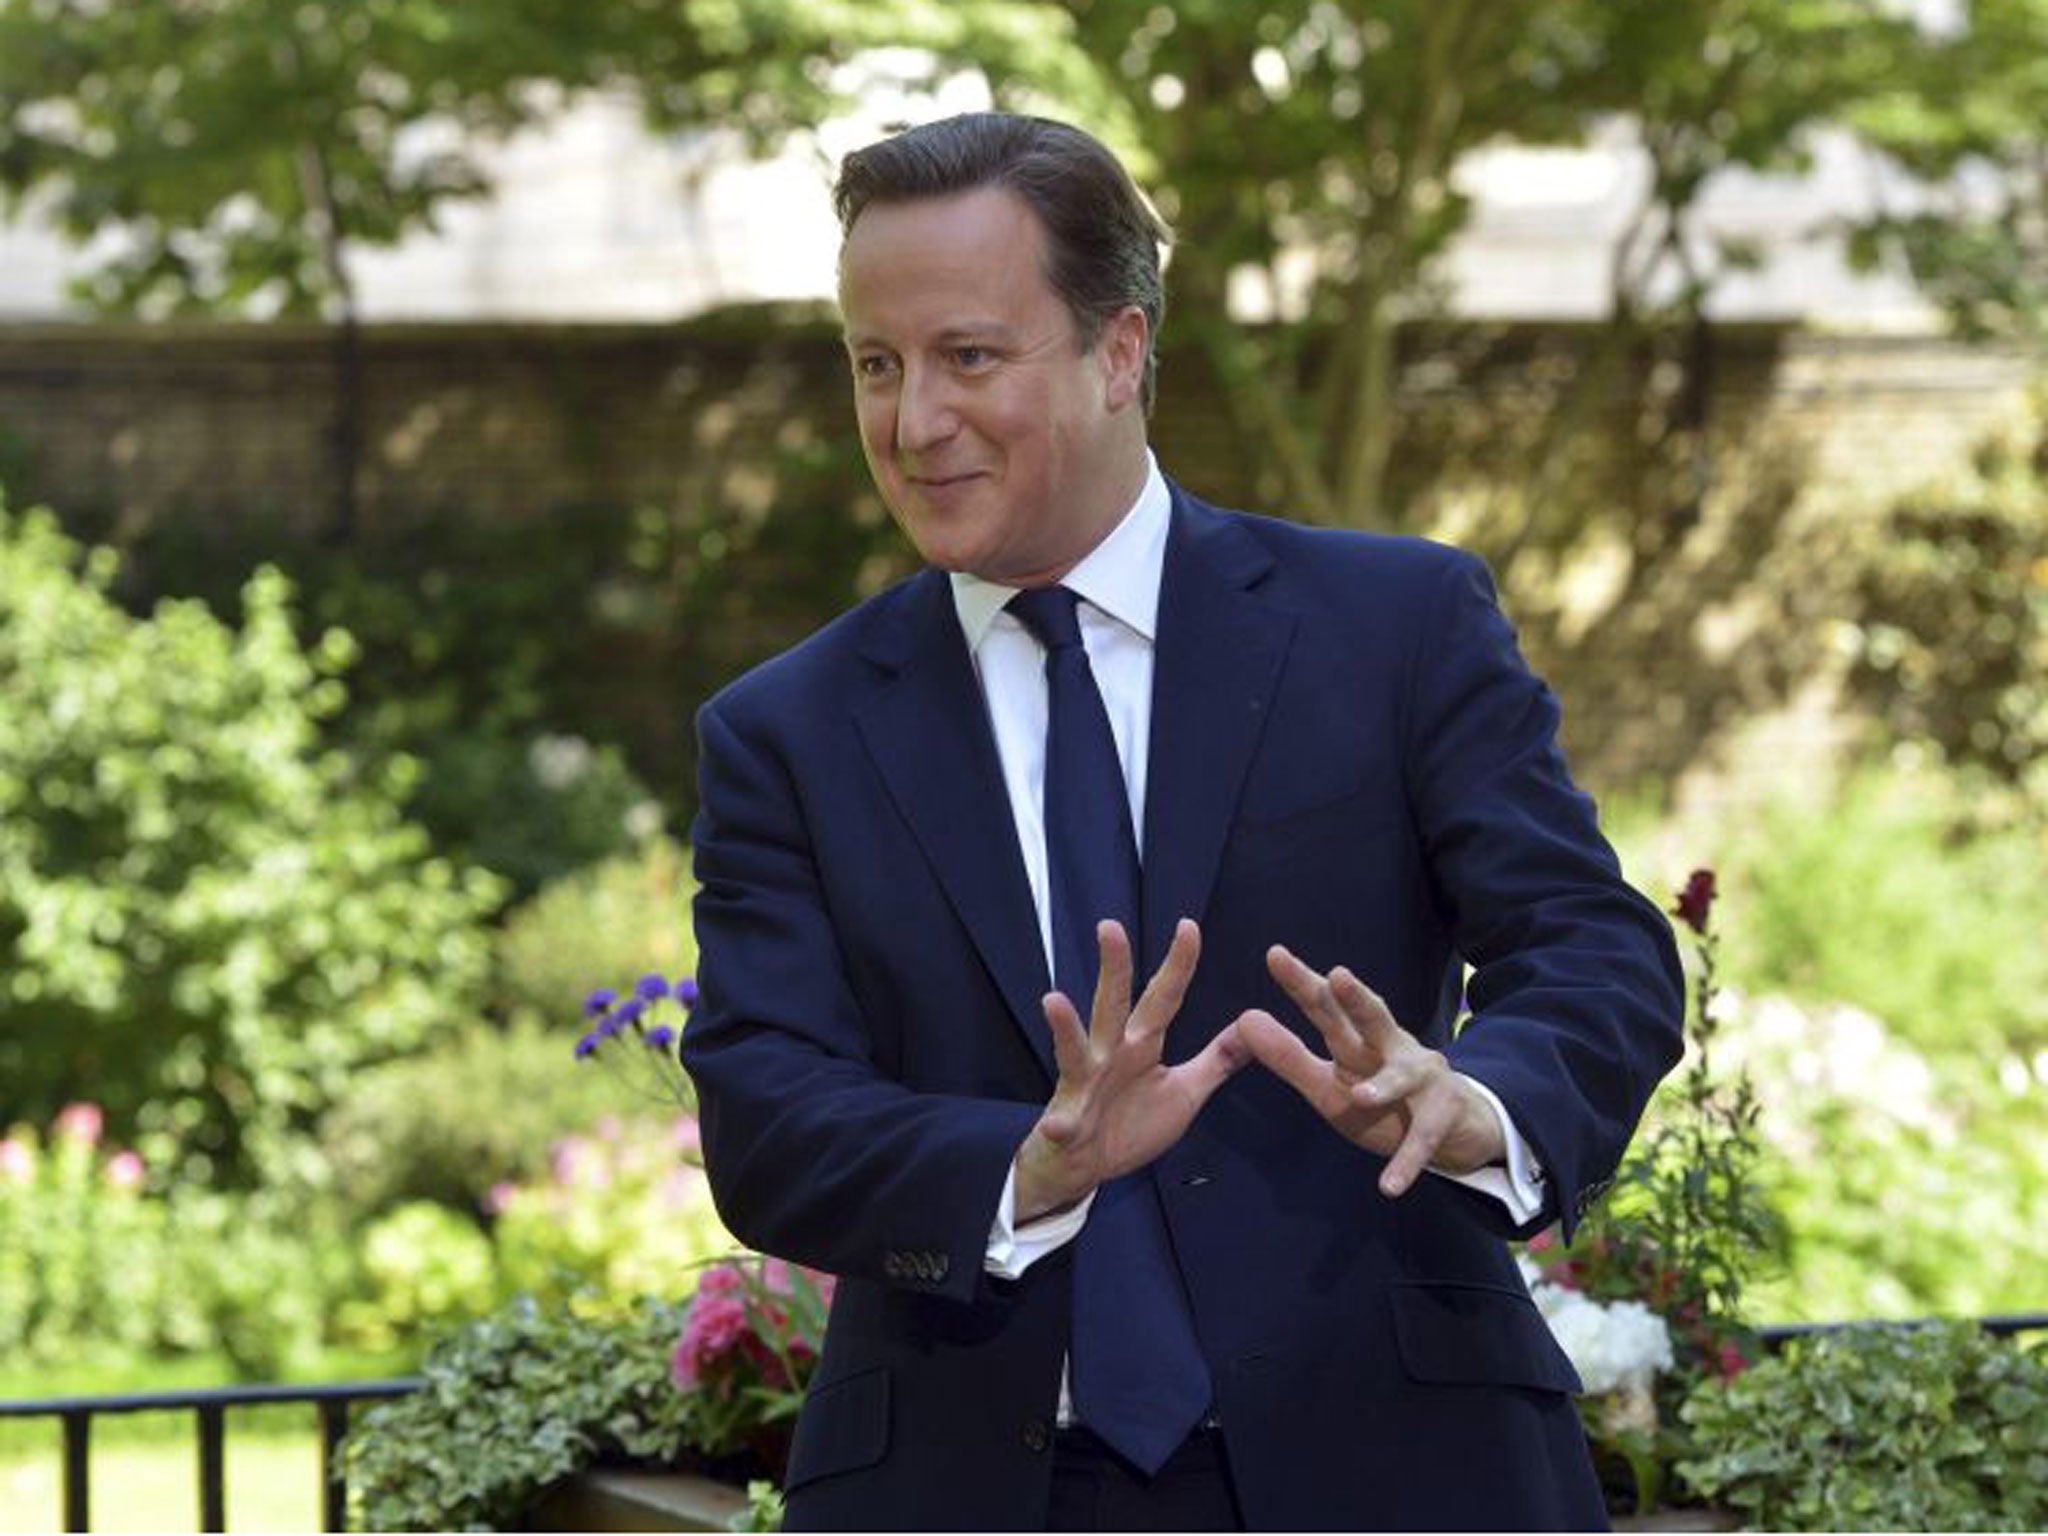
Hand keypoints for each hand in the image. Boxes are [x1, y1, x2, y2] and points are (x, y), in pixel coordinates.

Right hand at [1013, 918, 1249, 1222]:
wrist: (1084, 1166)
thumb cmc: (1129, 1123)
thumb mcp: (1184, 1091)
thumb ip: (1216, 1061)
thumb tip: (1250, 1029)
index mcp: (1141, 1045)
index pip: (1163, 998)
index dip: (1177, 965)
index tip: (1189, 927)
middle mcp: (1110, 1055)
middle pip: (1113, 1005)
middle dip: (1114, 969)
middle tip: (1111, 928)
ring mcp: (1084, 1086)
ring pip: (1075, 1051)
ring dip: (1065, 1028)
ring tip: (1054, 1001)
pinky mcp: (1068, 1123)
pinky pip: (1063, 1123)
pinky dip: (1060, 1124)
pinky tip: (1058, 1125)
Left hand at [1235, 946, 1503, 1197]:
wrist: (1453, 1127)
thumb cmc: (1382, 1099)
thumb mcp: (1328, 1083)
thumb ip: (1288, 1056)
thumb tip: (1244, 1019)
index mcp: (1358, 1039)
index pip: (1327, 1006)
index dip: (1302, 981)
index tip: (1275, 954)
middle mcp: (1392, 1048)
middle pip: (1373, 1018)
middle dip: (1357, 999)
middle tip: (1339, 976)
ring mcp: (1423, 1079)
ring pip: (1404, 1076)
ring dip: (1384, 1086)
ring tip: (1360, 1096)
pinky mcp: (1443, 1116)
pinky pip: (1422, 1141)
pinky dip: (1406, 1163)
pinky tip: (1389, 1187)